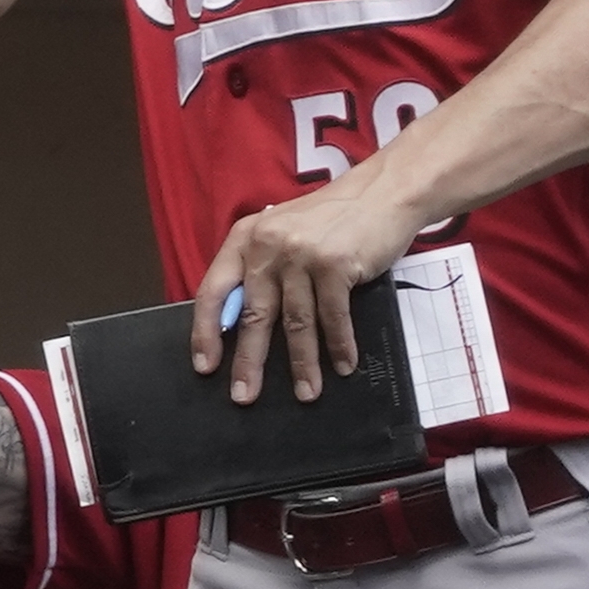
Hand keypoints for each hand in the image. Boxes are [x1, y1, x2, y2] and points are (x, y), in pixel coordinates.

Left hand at [188, 173, 432, 404]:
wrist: (383, 193)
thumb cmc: (332, 220)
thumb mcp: (284, 235)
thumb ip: (261, 272)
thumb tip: (239, 324)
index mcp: (246, 237)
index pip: (214, 290)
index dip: (205, 331)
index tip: (205, 366)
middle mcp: (268, 244)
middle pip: (252, 314)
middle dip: (249, 361)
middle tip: (245, 396)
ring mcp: (301, 253)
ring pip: (296, 322)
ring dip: (302, 364)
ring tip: (306, 392)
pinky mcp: (335, 264)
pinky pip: (334, 317)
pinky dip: (340, 346)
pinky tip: (343, 366)